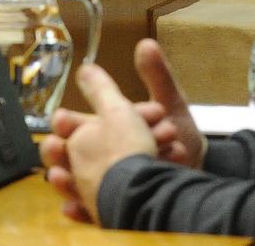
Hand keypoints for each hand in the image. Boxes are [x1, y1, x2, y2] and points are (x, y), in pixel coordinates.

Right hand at [38, 39, 202, 222]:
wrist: (196, 174)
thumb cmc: (181, 139)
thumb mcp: (170, 104)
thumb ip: (157, 76)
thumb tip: (145, 43)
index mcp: (106, 128)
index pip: (75, 123)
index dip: (68, 122)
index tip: (64, 120)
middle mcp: (99, 155)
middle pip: (66, 154)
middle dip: (62, 150)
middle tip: (58, 146)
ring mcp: (102, 183)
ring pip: (72, 182)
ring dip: (67, 179)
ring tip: (67, 177)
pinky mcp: (110, 208)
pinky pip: (88, 211)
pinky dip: (79, 209)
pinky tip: (74, 207)